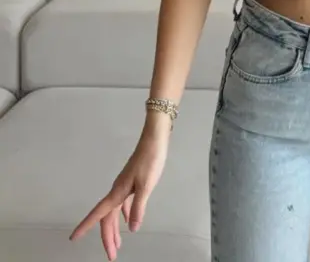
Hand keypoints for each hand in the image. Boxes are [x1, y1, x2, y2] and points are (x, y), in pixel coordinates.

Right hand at [70, 119, 169, 260]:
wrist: (154, 140)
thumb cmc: (150, 160)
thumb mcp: (146, 185)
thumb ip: (138, 207)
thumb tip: (131, 229)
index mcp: (117, 192)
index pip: (98, 214)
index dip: (85, 226)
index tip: (73, 238)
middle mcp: (117, 190)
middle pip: (107, 218)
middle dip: (107, 237)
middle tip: (111, 255)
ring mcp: (124, 186)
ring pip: (114, 212)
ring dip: (114, 229)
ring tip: (118, 245)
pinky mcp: (132, 182)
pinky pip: (123, 204)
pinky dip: (124, 215)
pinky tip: (128, 220)